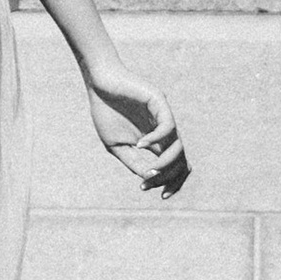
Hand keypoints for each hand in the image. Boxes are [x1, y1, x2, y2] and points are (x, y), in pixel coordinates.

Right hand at [86, 62, 188, 196]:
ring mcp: (164, 116)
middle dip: (171, 177)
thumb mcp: (116, 146)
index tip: (160, 195)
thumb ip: (133, 162)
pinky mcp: (160, 102)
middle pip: (182, 160)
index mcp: (156, 141)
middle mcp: (164, 130)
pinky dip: (156, 139)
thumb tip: (150, 179)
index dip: (173, 182)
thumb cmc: (106, 112)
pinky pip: (168, 127)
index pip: (175, 165)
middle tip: (153, 186)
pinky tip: (140, 144)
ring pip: (178, 146)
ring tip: (150, 171)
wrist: (98, 84)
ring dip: (166, 164)